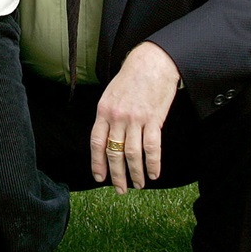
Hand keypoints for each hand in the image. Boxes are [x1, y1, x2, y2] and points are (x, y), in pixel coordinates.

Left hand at [90, 42, 180, 192]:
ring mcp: (135, 119)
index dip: (97, 163)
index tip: (99, 178)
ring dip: (135, 173)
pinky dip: (153, 163)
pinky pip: (152, 148)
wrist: (153, 62)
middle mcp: (117, 117)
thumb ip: (108, 116)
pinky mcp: (153, 119)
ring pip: (132, 154)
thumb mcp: (112, 94)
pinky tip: (154, 173)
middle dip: (116, 175)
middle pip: (114, 153)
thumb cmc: (132, 77)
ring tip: (139, 185)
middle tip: (120, 189)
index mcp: (104, 110)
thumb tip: (108, 138)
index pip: (96, 143)